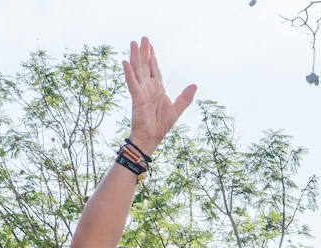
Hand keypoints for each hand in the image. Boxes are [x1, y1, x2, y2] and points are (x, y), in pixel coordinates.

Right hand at [122, 38, 195, 155]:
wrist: (152, 137)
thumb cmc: (161, 124)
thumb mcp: (177, 109)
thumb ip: (185, 97)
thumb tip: (195, 85)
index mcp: (157, 88)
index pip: (154, 68)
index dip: (152, 56)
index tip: (150, 45)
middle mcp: (148, 87)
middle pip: (145, 65)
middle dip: (145, 52)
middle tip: (143, 38)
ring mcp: (141, 91)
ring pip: (137, 70)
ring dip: (135, 57)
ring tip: (133, 44)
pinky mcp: (136, 98)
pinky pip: (132, 83)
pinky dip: (129, 73)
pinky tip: (125, 62)